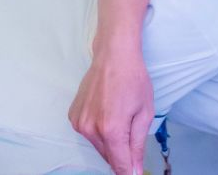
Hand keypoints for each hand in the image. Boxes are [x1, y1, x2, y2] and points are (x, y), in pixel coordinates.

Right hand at [68, 45, 152, 174]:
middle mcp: (91, 129)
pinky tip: (107, 111)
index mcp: (111, 129)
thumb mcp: (144, 113)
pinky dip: (98, 130)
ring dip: (110, 141)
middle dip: (121, 153)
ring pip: (98, 145)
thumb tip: (134, 170)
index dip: (129, 172)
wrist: (113, 55)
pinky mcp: (73, 116)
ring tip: (119, 115)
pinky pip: (89, 134)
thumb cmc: (133, 79)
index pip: (120, 164)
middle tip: (131, 131)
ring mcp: (79, 122)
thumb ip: (137, 146)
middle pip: (109, 156)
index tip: (135, 173)